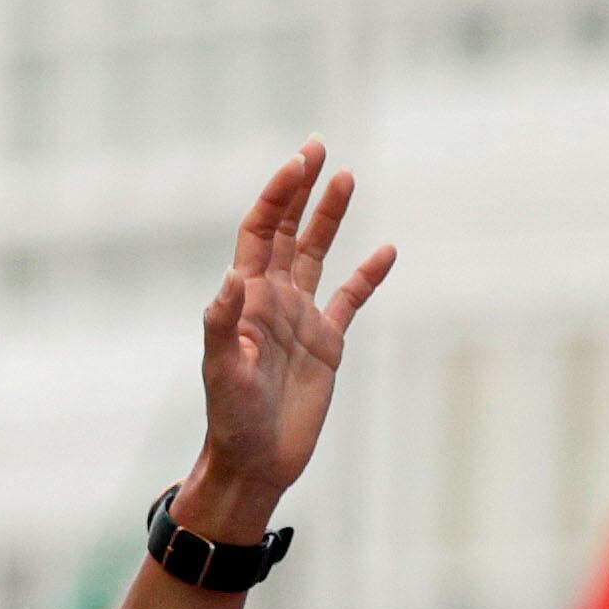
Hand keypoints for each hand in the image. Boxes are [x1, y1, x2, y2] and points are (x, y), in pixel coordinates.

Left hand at [183, 144, 394, 536]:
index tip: (299, 162)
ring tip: (346, 176)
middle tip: (318, 146)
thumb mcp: (224, 371)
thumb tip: (231, 277)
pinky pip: (350, 299)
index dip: (277, 196)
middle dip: (300, 190)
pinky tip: (385, 250)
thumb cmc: (232, 419)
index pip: (261, 232)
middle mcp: (272, 300)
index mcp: (245, 299)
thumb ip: (224, 324)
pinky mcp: (327, 344)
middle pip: (288, 231)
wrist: (255, 462)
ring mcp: (301, 319)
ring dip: (330, 217)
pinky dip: (367, 275)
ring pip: (318, 255)